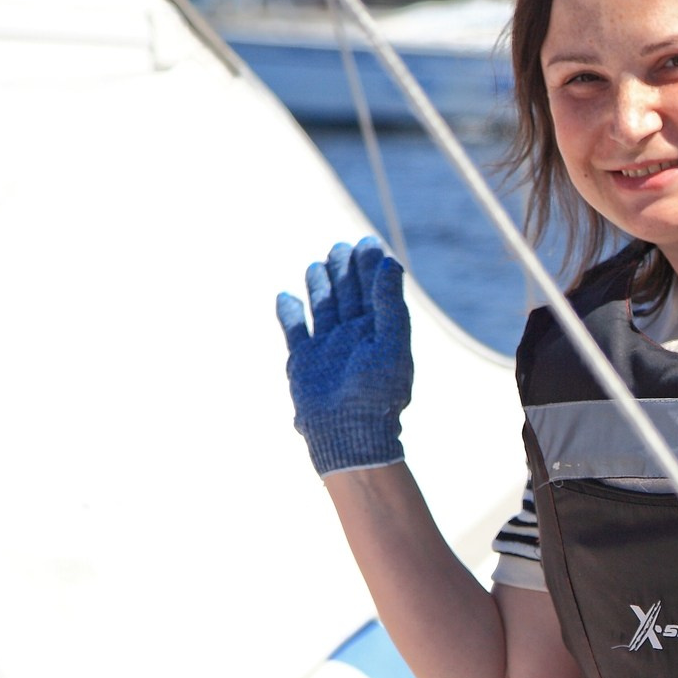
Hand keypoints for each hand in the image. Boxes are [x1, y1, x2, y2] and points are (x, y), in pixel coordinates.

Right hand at [277, 237, 412, 475]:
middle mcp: (354, 338)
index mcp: (379, 334)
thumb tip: (390, 264)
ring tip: (319, 265)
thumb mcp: (390, 344)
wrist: (349, 434)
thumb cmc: (376, 393)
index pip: (374, 293)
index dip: (370, 268)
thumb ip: (390, 305)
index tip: (366, 244)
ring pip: (323, 308)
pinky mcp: (304, 360)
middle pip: (348, 296)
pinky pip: (295, 330)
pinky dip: (290, 313)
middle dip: (344, 271)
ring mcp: (328, 348)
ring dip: (320, 286)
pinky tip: (286, 295)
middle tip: (341, 248)